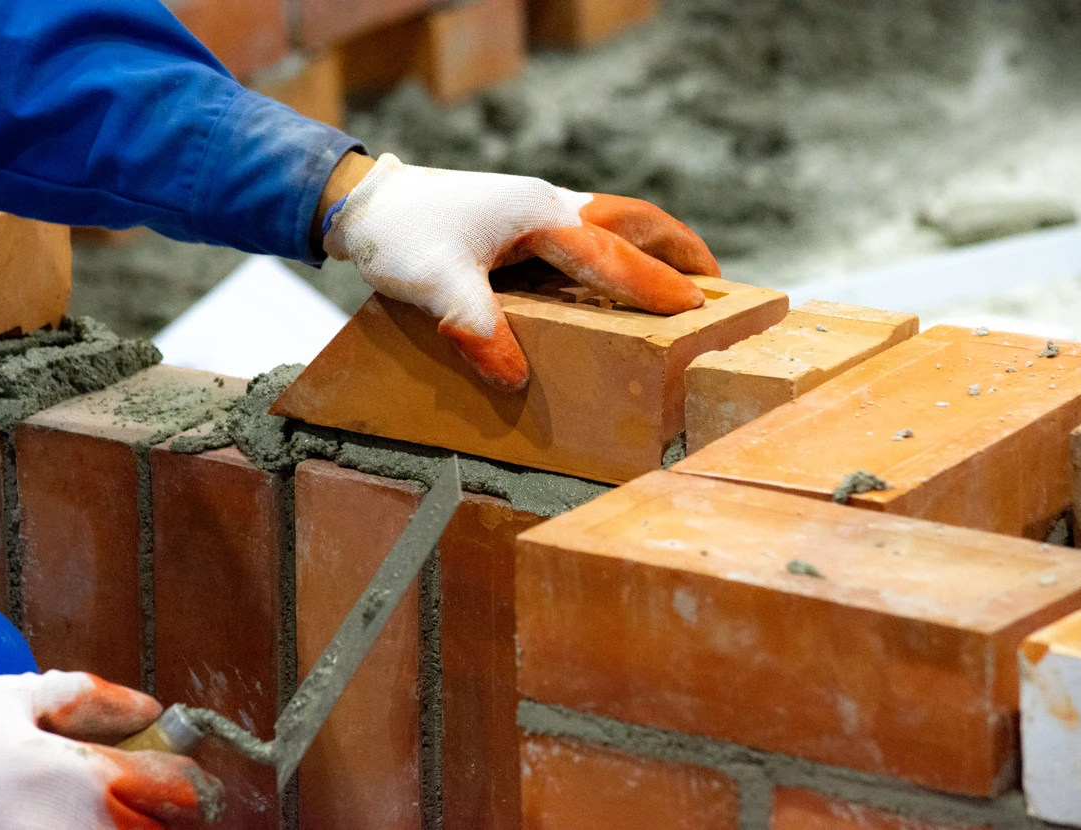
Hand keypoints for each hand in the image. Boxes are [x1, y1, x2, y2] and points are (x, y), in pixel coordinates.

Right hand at [0, 671, 222, 828]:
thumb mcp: (12, 699)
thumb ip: (89, 696)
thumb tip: (147, 705)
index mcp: (89, 777)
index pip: (182, 786)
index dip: (191, 775)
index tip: (176, 765)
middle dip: (167, 810)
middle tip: (144, 791)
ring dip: (133, 828)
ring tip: (106, 808)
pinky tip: (75, 823)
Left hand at [322, 153, 719, 390]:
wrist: (364, 202)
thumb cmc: (401, 236)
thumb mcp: (434, 285)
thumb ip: (478, 328)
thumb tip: (515, 379)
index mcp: (539, 215)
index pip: (610, 255)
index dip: (653, 285)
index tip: (696, 310)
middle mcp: (548, 203)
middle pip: (634, 220)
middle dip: (679, 250)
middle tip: (716, 284)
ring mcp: (537, 205)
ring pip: (615, 220)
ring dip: (653, 246)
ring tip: (683, 279)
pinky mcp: (522, 216)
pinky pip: (589, 233)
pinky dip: (618, 252)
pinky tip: (613, 283)